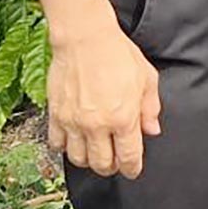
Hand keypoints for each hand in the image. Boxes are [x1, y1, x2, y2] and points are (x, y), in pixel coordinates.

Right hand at [46, 18, 160, 178]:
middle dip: (111, 167)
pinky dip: (65, 148)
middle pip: (102, 164)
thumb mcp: (147, 78)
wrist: (85, 39)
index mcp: (123, 118)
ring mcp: (74, 122)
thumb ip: (150, 108)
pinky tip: (74, 140)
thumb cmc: (117, 53)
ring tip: (95, 152)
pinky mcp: (56, 115)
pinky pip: (56, 144)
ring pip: (78, 159)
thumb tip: (152, 129)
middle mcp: (97, 125)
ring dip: (89, 160)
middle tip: (115, 161)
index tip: (133, 169)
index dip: (132, 168)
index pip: (128, 157)